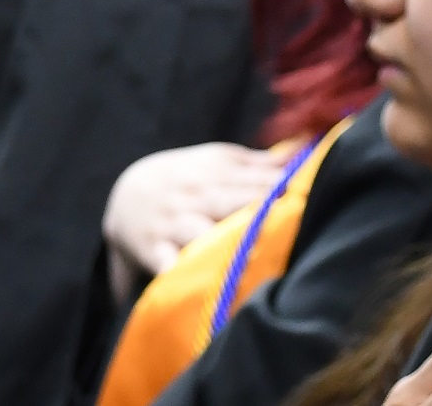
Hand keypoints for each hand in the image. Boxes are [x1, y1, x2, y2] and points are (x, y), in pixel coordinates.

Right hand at [102, 142, 291, 282]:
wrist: (126, 193)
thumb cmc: (187, 177)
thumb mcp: (218, 161)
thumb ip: (260, 162)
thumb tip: (306, 150)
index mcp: (215, 172)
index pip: (252, 178)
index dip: (278, 185)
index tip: (305, 191)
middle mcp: (196, 196)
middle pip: (229, 201)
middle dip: (255, 208)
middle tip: (287, 219)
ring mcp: (174, 224)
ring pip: (198, 232)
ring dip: (220, 243)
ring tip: (249, 256)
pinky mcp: (153, 250)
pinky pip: (165, 262)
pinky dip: (176, 272)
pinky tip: (193, 282)